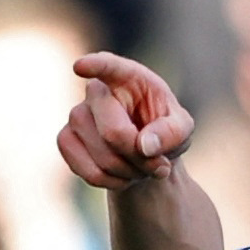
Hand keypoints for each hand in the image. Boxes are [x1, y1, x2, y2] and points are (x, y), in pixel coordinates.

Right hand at [58, 52, 196, 189]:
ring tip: (142, 167)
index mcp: (128, 77)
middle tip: (160, 165)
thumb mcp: (183, 128)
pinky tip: (123, 175)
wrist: (145, 152)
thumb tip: (144, 146)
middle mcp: (96, 92)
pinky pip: (90, 173)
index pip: (109, 66)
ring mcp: (76, 115)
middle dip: (141, 158)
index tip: (81, 67)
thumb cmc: (165, 130)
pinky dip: (114, 182)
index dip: (95, 66)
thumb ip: (172, 132)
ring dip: (130, 172)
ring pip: (103, 158)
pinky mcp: (66, 140)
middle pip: (114, 133)